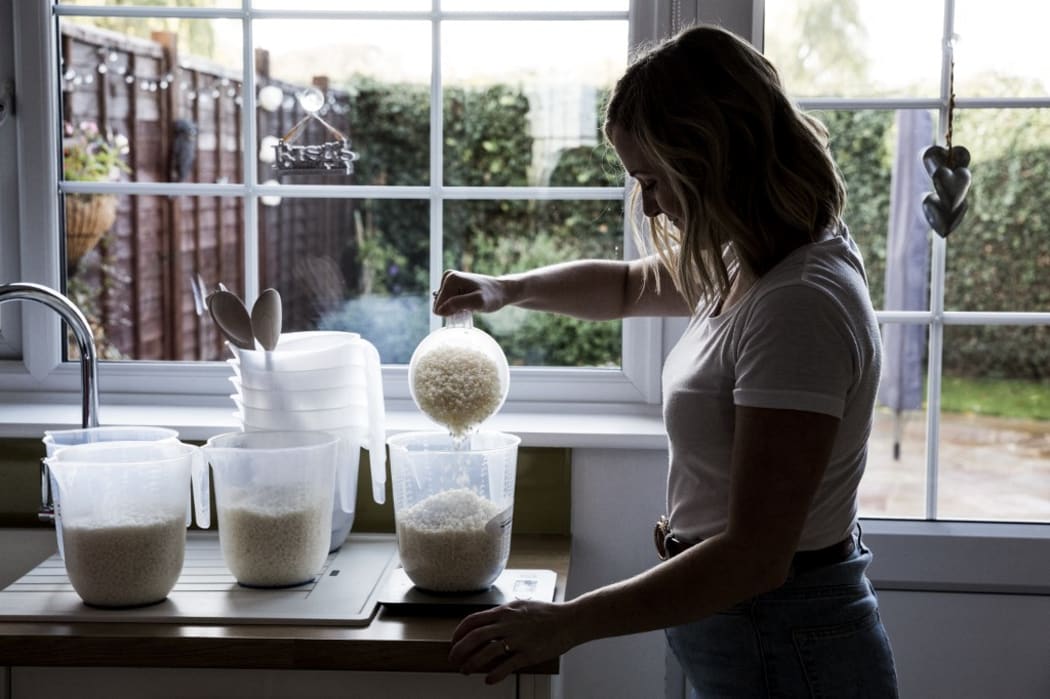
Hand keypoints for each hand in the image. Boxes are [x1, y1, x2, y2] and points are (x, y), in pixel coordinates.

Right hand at [433, 270, 508, 315]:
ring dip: (456, 310)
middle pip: (440, 305)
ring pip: (444, 306)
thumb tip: (439, 310)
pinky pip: (448, 303)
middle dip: (453, 310)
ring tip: (469, 306)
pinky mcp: (452, 286)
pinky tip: (468, 305)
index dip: (452, 312)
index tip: (467, 309)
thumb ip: (458, 304)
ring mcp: (449, 281)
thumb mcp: (477, 302)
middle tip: (469, 308)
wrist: (501, 291)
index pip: (439, 306)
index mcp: (450, 278)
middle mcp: (447, 277)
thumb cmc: (492, 296)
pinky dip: (458, 308)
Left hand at [448, 599, 577, 684]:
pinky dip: (494, 674)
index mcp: (505, 611)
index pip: (473, 620)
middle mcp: (508, 624)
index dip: (459, 632)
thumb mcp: (521, 606)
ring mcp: (518, 639)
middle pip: (475, 637)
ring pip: (487, 652)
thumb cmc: (547, 613)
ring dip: (472, 664)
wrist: (569, 620)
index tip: (454, 641)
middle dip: (459, 650)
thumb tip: (488, 621)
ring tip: (466, 671)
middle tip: (453, 659)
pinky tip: (489, 680)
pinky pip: (507, 666)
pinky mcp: (529, 653)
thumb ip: (504, 614)